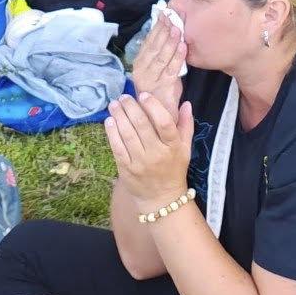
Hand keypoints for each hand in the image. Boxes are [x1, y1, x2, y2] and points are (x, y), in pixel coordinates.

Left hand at [105, 91, 194, 211]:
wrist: (162, 199)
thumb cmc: (174, 170)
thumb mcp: (185, 149)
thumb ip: (186, 125)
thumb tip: (186, 103)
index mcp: (173, 147)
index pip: (164, 123)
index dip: (153, 107)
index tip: (144, 95)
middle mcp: (156, 154)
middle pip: (142, 125)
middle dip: (131, 107)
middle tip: (124, 96)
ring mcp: (140, 162)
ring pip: (127, 134)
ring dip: (119, 116)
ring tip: (114, 104)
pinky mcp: (126, 169)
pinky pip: (117, 147)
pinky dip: (112, 132)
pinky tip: (109, 121)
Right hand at [130, 7, 185, 103]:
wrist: (160, 121)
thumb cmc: (162, 92)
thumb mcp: (159, 71)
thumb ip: (162, 55)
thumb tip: (169, 32)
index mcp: (139, 64)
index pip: (148, 42)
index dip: (156, 27)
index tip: (164, 14)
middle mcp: (141, 71)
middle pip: (154, 47)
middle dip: (164, 30)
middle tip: (172, 16)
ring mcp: (150, 80)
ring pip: (161, 57)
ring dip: (170, 41)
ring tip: (178, 28)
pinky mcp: (162, 89)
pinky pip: (171, 70)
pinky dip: (177, 57)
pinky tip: (183, 47)